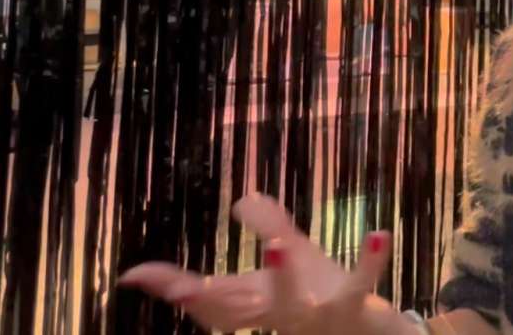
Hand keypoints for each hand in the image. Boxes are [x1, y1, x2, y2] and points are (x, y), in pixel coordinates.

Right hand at [118, 193, 393, 333]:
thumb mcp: (297, 258)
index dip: (170, 287)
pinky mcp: (356, 309)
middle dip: (208, 300)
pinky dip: (371, 262)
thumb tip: (244, 196)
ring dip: (284, 278)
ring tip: (278, 244)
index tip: (133, 276)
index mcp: (259, 304)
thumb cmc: (326, 296)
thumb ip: (269, 226)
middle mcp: (280, 315)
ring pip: (294, 307)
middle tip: (184, 286)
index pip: (207, 297)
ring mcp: (317, 317)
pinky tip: (379, 233)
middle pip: (237, 311)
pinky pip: (362, 286)